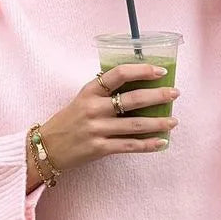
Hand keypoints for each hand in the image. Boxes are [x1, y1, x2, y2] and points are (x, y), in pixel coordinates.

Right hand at [31, 64, 179, 182]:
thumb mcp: (82, 99)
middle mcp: (93, 108)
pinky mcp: (99, 148)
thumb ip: (105, 92)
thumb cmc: (69, 121)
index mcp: (90, 91)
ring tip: (173, 121)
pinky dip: (148, 144)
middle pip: (132, 100)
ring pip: (135, 125)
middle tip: (174, 94)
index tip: (160, 71)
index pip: (118, 74)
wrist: (46, 147)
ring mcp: (96, 129)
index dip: (142, 70)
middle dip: (158, 96)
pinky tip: (162, 142)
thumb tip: (139, 86)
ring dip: (158, 123)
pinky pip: (129, 146)